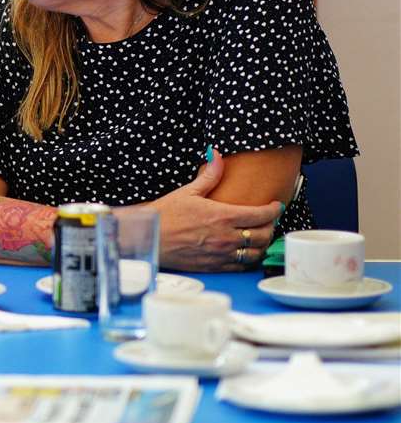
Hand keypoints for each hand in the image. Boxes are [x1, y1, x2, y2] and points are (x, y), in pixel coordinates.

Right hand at [150, 151, 282, 270]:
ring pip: (256, 253)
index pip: (261, 215)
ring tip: (261, 237)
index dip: (274, 210)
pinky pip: (242, 266)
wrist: (147, 238)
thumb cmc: (164, 215)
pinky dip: (249, 259)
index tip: (276, 206)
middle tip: (269, 221)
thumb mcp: (187, 191)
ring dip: (263, 245)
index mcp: (222, 216)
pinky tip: (246, 252)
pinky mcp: (214, 266)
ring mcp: (221, 254)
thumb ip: (209, 175)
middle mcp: (226, 237)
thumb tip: (217, 155)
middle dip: (271, 227)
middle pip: (264, 235)